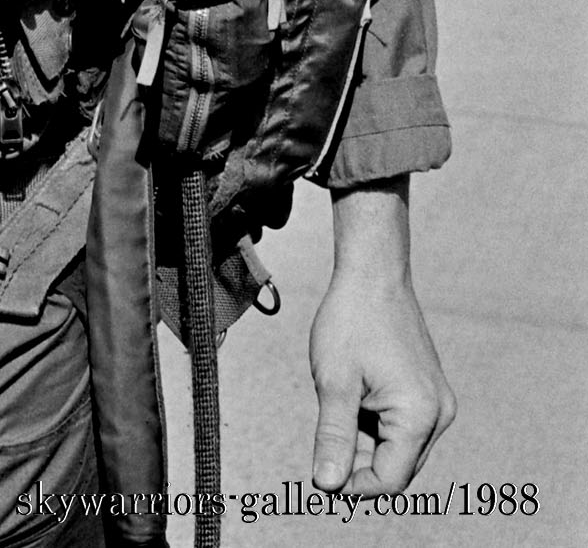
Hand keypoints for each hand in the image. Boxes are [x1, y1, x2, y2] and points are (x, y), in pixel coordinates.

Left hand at [309, 181, 455, 495]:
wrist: (373, 274)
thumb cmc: (351, 321)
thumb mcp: (333, 383)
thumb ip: (333, 438)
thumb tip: (327, 486)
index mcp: (419, 416)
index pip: (388, 480)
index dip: (352, 486)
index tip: (320, 478)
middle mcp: (439, 414)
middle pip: (397, 468)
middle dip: (360, 465)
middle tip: (323, 446)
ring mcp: (437, 402)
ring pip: (399, 449)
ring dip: (366, 441)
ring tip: (339, 403)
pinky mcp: (430, 391)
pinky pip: (403, 427)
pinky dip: (376, 424)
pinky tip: (354, 394)